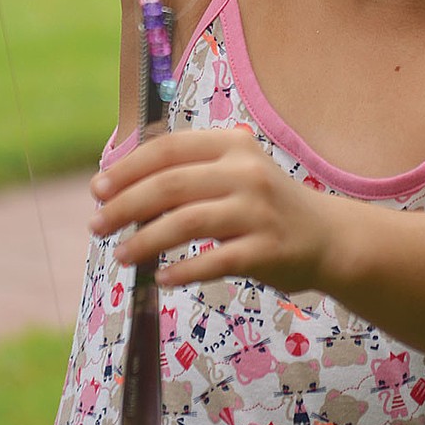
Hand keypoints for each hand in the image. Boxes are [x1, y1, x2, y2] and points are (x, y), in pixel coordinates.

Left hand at [89, 128, 341, 293]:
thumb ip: (187, 173)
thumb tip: (118, 187)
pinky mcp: (267, 250)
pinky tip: (162, 278)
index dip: (127, 168)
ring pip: (186, 222)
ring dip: (145, 241)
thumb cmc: (265, 205)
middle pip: (170, 184)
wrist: (328, 238)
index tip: (97, 189)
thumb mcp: (233, 173)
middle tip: (96, 225)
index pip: (168, 149)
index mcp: (232, 145)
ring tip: (121, 256)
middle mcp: (246, 172)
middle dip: (125, 205)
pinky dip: (183, 270)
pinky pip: (214, 260)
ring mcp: (258, 211)